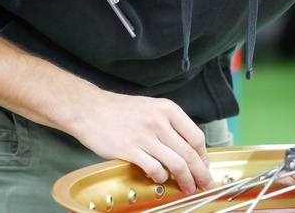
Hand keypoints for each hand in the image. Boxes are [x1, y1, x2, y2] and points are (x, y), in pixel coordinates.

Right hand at [68, 92, 212, 194]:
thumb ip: (170, 124)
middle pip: (189, 153)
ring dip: (185, 179)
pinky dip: (161, 177)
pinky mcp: (129, 149)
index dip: (203, 156)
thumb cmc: (120, 110)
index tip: (204, 165)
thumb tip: (188, 147)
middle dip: (200, 172)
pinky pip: (154, 168)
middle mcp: (159, 121)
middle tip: (205, 183)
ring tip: (187, 187)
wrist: (90, 109)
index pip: (196, 136)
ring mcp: (144, 135)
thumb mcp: (152, 108)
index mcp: (168, 109)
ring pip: (175, 163)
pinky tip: (161, 178)